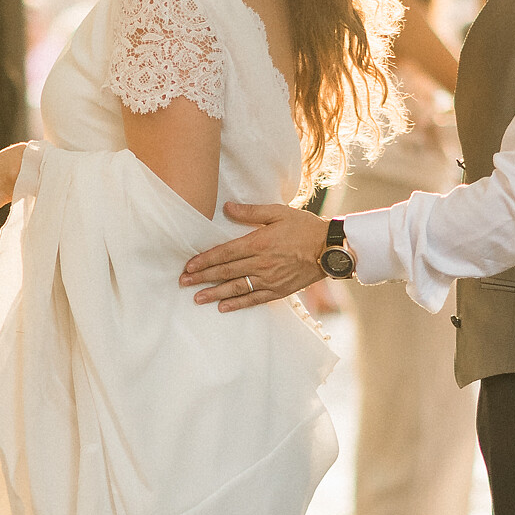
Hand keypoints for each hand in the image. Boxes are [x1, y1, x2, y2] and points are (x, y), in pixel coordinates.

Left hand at [179, 201, 328, 308]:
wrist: (330, 249)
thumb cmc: (304, 227)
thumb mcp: (278, 212)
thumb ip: (251, 211)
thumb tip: (227, 207)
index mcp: (259, 243)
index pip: (225, 253)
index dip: (205, 260)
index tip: (189, 266)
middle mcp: (262, 263)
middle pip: (226, 271)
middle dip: (202, 277)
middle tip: (183, 282)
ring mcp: (270, 279)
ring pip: (237, 288)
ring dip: (215, 293)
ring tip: (197, 298)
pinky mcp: (279, 291)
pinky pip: (254, 299)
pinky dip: (238, 304)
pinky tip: (223, 307)